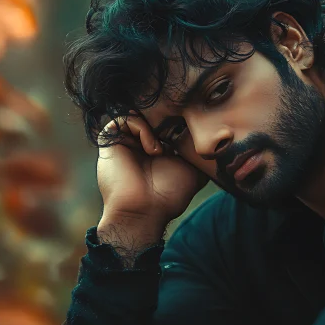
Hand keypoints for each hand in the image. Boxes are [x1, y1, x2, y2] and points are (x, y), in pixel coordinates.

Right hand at [95, 115, 208, 245]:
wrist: (144, 210)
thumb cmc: (169, 195)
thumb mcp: (193, 171)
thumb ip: (198, 154)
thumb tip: (213, 141)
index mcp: (156, 149)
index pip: (166, 123)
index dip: (178, 122)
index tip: (189, 129)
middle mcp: (139, 144)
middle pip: (152, 116)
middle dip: (166, 118)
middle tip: (178, 130)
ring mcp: (125, 142)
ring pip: (138, 114)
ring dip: (153, 126)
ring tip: (163, 148)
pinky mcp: (111, 141)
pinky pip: (123, 119)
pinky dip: (140, 127)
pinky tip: (152, 148)